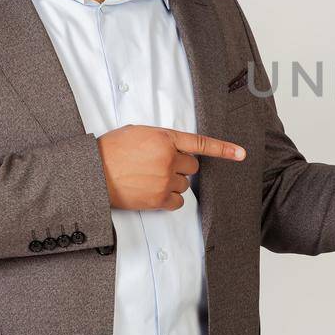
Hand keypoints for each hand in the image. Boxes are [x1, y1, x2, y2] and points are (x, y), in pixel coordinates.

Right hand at [97, 124, 244, 210]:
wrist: (92, 172)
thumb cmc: (110, 150)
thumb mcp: (137, 132)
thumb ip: (161, 138)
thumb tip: (173, 148)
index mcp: (164, 138)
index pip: (201, 143)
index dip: (224, 149)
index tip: (241, 154)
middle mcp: (168, 158)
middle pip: (192, 166)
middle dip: (180, 167)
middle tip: (158, 166)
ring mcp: (165, 180)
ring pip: (184, 185)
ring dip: (173, 183)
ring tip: (149, 178)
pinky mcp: (158, 199)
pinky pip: (178, 202)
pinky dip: (170, 200)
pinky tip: (153, 193)